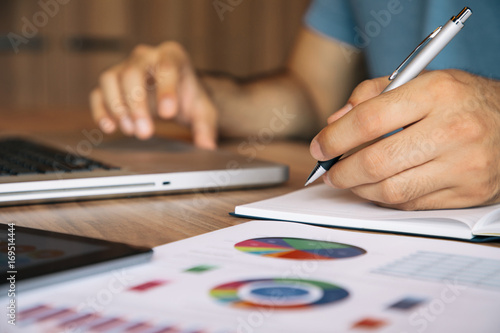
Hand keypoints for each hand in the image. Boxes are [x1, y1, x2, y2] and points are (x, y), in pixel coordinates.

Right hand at [89, 42, 217, 148]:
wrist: (174, 94)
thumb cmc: (187, 97)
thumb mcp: (203, 111)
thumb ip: (206, 128)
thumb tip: (208, 147)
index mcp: (172, 55)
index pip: (167, 66)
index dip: (165, 89)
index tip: (168, 114)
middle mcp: (145, 56)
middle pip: (133, 73)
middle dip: (137, 105)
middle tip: (145, 132)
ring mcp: (125, 66)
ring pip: (111, 79)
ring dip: (117, 107)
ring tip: (131, 130)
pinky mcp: (111, 82)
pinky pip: (98, 92)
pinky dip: (100, 110)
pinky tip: (109, 127)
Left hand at [310, 70, 499, 209]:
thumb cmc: (459, 100)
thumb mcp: (420, 80)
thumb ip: (371, 95)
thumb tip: (335, 124)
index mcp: (437, 93)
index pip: (369, 120)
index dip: (335, 138)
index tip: (320, 147)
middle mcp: (453, 130)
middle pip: (376, 161)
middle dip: (341, 171)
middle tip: (328, 171)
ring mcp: (463, 166)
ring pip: (391, 189)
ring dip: (358, 189)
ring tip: (347, 180)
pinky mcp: (467, 194)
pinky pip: (410, 204)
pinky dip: (384, 198)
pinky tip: (375, 188)